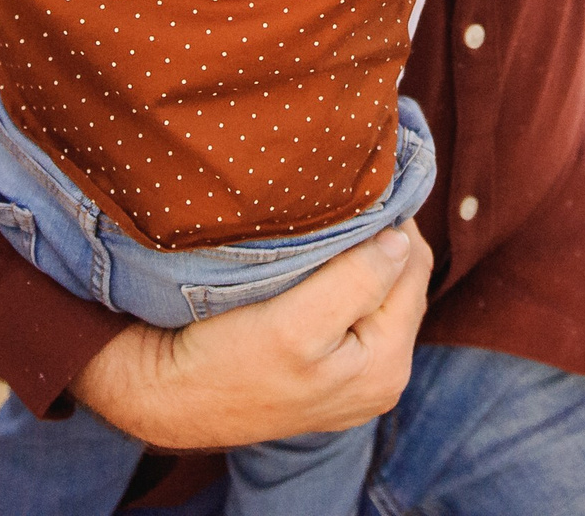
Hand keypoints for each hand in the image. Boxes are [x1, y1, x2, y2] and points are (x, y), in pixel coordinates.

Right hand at [67, 220, 432, 450]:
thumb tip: (401, 240)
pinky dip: (346, 285)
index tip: (363, 188)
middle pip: (403, 284)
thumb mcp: (294, 323)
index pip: (415, 268)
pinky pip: (357, 316)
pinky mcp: (333, 376)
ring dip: (364, 262)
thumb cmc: (225, 362)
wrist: (168, 398)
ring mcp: (359, 382)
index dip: (393, 222)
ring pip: (381, 297)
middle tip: (345, 203)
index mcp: (385, 366)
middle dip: (381, 243)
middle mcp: (383, 380)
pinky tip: (320, 268)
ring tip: (331, 230)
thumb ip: (355, 282)